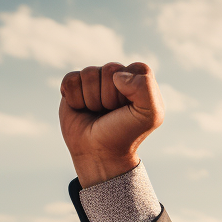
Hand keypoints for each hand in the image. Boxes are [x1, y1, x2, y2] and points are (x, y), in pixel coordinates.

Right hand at [59, 62, 163, 186]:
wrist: (99, 152)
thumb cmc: (126, 133)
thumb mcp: (150, 116)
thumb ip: (146, 89)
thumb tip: (117, 75)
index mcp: (140, 82)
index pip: (138, 69)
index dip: (134, 89)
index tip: (132, 109)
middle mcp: (118, 78)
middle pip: (111, 69)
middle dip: (111, 96)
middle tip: (112, 113)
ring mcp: (95, 81)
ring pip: (89, 73)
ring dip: (92, 99)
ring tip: (98, 112)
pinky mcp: (74, 85)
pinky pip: (71, 79)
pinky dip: (75, 98)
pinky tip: (81, 109)